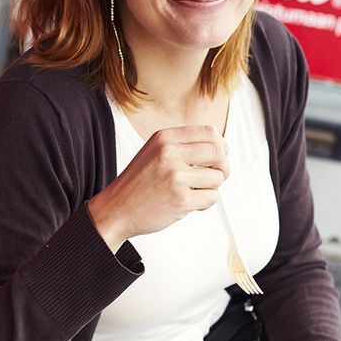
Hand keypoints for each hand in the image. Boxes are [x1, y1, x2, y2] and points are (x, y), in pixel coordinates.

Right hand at [87, 124, 228, 250]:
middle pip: (218, 152)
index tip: (220, 155)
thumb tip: (218, 148)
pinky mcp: (181, 199)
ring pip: (217, 178)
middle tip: (219, 175)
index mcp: (164, 138)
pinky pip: (212, 197)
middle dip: (224, 166)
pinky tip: (190, 203)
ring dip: (212, 187)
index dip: (221, 145)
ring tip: (195, 192)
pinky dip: (205, 203)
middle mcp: (169, 153)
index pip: (208, 132)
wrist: (117, 209)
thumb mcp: (154, 152)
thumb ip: (181, 146)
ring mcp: (175, 176)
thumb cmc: (137, 183)